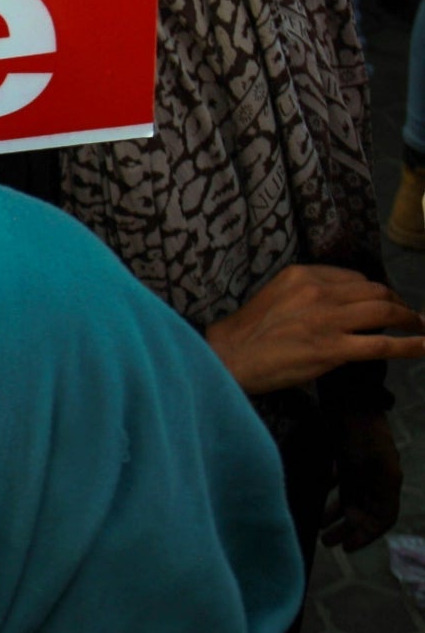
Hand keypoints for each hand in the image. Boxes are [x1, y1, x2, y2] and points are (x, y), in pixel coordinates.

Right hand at [206, 265, 424, 395]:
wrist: (227, 357)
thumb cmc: (246, 332)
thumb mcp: (275, 296)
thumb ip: (308, 296)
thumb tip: (340, 309)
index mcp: (302, 274)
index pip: (355, 278)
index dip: (375, 292)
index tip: (382, 304)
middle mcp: (318, 291)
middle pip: (376, 291)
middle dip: (397, 304)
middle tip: (407, 318)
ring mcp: (327, 320)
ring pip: (385, 312)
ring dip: (410, 320)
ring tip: (420, 328)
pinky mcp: (332, 349)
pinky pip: (383, 344)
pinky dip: (412, 344)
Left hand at [324, 409, 403, 549]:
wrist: (350, 398)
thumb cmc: (358, 431)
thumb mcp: (366, 464)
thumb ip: (363, 491)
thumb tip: (356, 521)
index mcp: (387, 482)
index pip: (384, 518)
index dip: (368, 536)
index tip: (348, 548)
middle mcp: (377, 478)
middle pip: (366, 512)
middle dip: (348, 530)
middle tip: (327, 542)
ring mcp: (362, 467)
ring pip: (351, 499)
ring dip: (337, 515)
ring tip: (320, 527)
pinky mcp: (346, 457)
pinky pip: (341, 482)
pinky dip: (329, 493)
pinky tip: (314, 497)